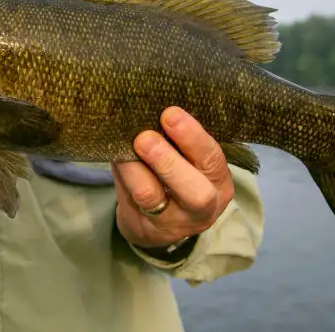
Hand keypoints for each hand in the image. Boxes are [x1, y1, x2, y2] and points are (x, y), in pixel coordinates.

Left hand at [113, 106, 233, 250]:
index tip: (170, 113)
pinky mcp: (144, 227)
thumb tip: (149, 106)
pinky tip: (116, 157)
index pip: (212, 158)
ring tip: (123, 149)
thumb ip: (176, 139)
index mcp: (219, 181)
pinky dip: (121, 174)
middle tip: (145, 138)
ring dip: (134, 168)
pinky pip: (129, 200)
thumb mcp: (189, 160)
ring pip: (152, 196)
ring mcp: (173, 222)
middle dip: (168, 161)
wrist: (157, 224)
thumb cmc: (175, 176)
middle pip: (195, 191)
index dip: (192, 136)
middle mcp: (203, 206)